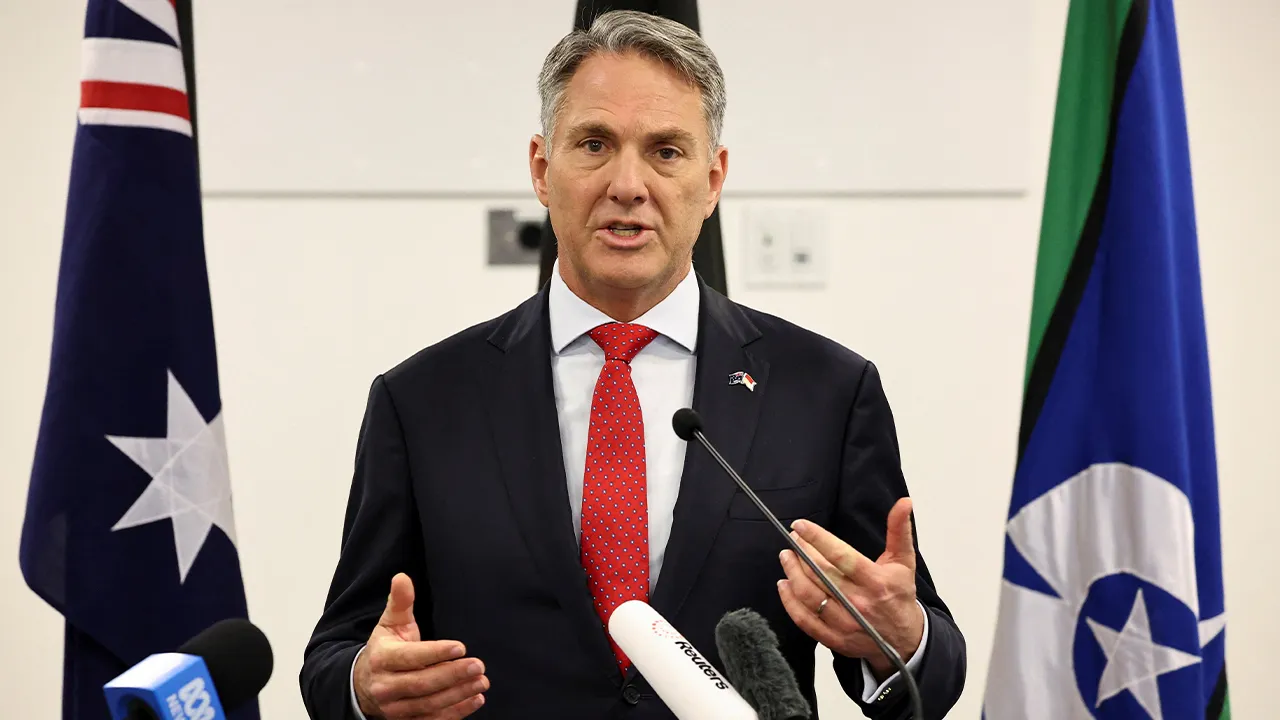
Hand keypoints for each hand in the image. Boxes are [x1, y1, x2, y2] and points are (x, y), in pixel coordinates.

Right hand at [353, 573, 487, 718]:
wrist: (363, 685)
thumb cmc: (385, 649)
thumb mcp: (390, 624)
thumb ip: (400, 601)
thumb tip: (402, 577)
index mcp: (382, 658)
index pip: (410, 657)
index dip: (436, 653)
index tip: (460, 647)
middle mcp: (385, 686)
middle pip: (422, 683)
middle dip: (453, 675)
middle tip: (478, 665)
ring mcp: (394, 708)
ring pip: (429, 704)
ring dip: (458, 694)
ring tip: (481, 681)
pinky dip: (455, 713)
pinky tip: (475, 700)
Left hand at [776, 497, 924, 679]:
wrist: (905, 640)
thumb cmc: (900, 596)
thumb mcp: (904, 561)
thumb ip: (899, 530)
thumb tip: (904, 502)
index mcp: (876, 582)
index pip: (841, 556)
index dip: (818, 539)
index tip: (800, 526)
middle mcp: (859, 603)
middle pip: (821, 575)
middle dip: (802, 554)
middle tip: (793, 539)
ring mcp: (846, 623)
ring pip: (809, 596)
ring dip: (792, 574)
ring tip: (786, 557)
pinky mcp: (835, 638)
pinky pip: (805, 620)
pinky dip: (790, 602)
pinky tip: (784, 585)